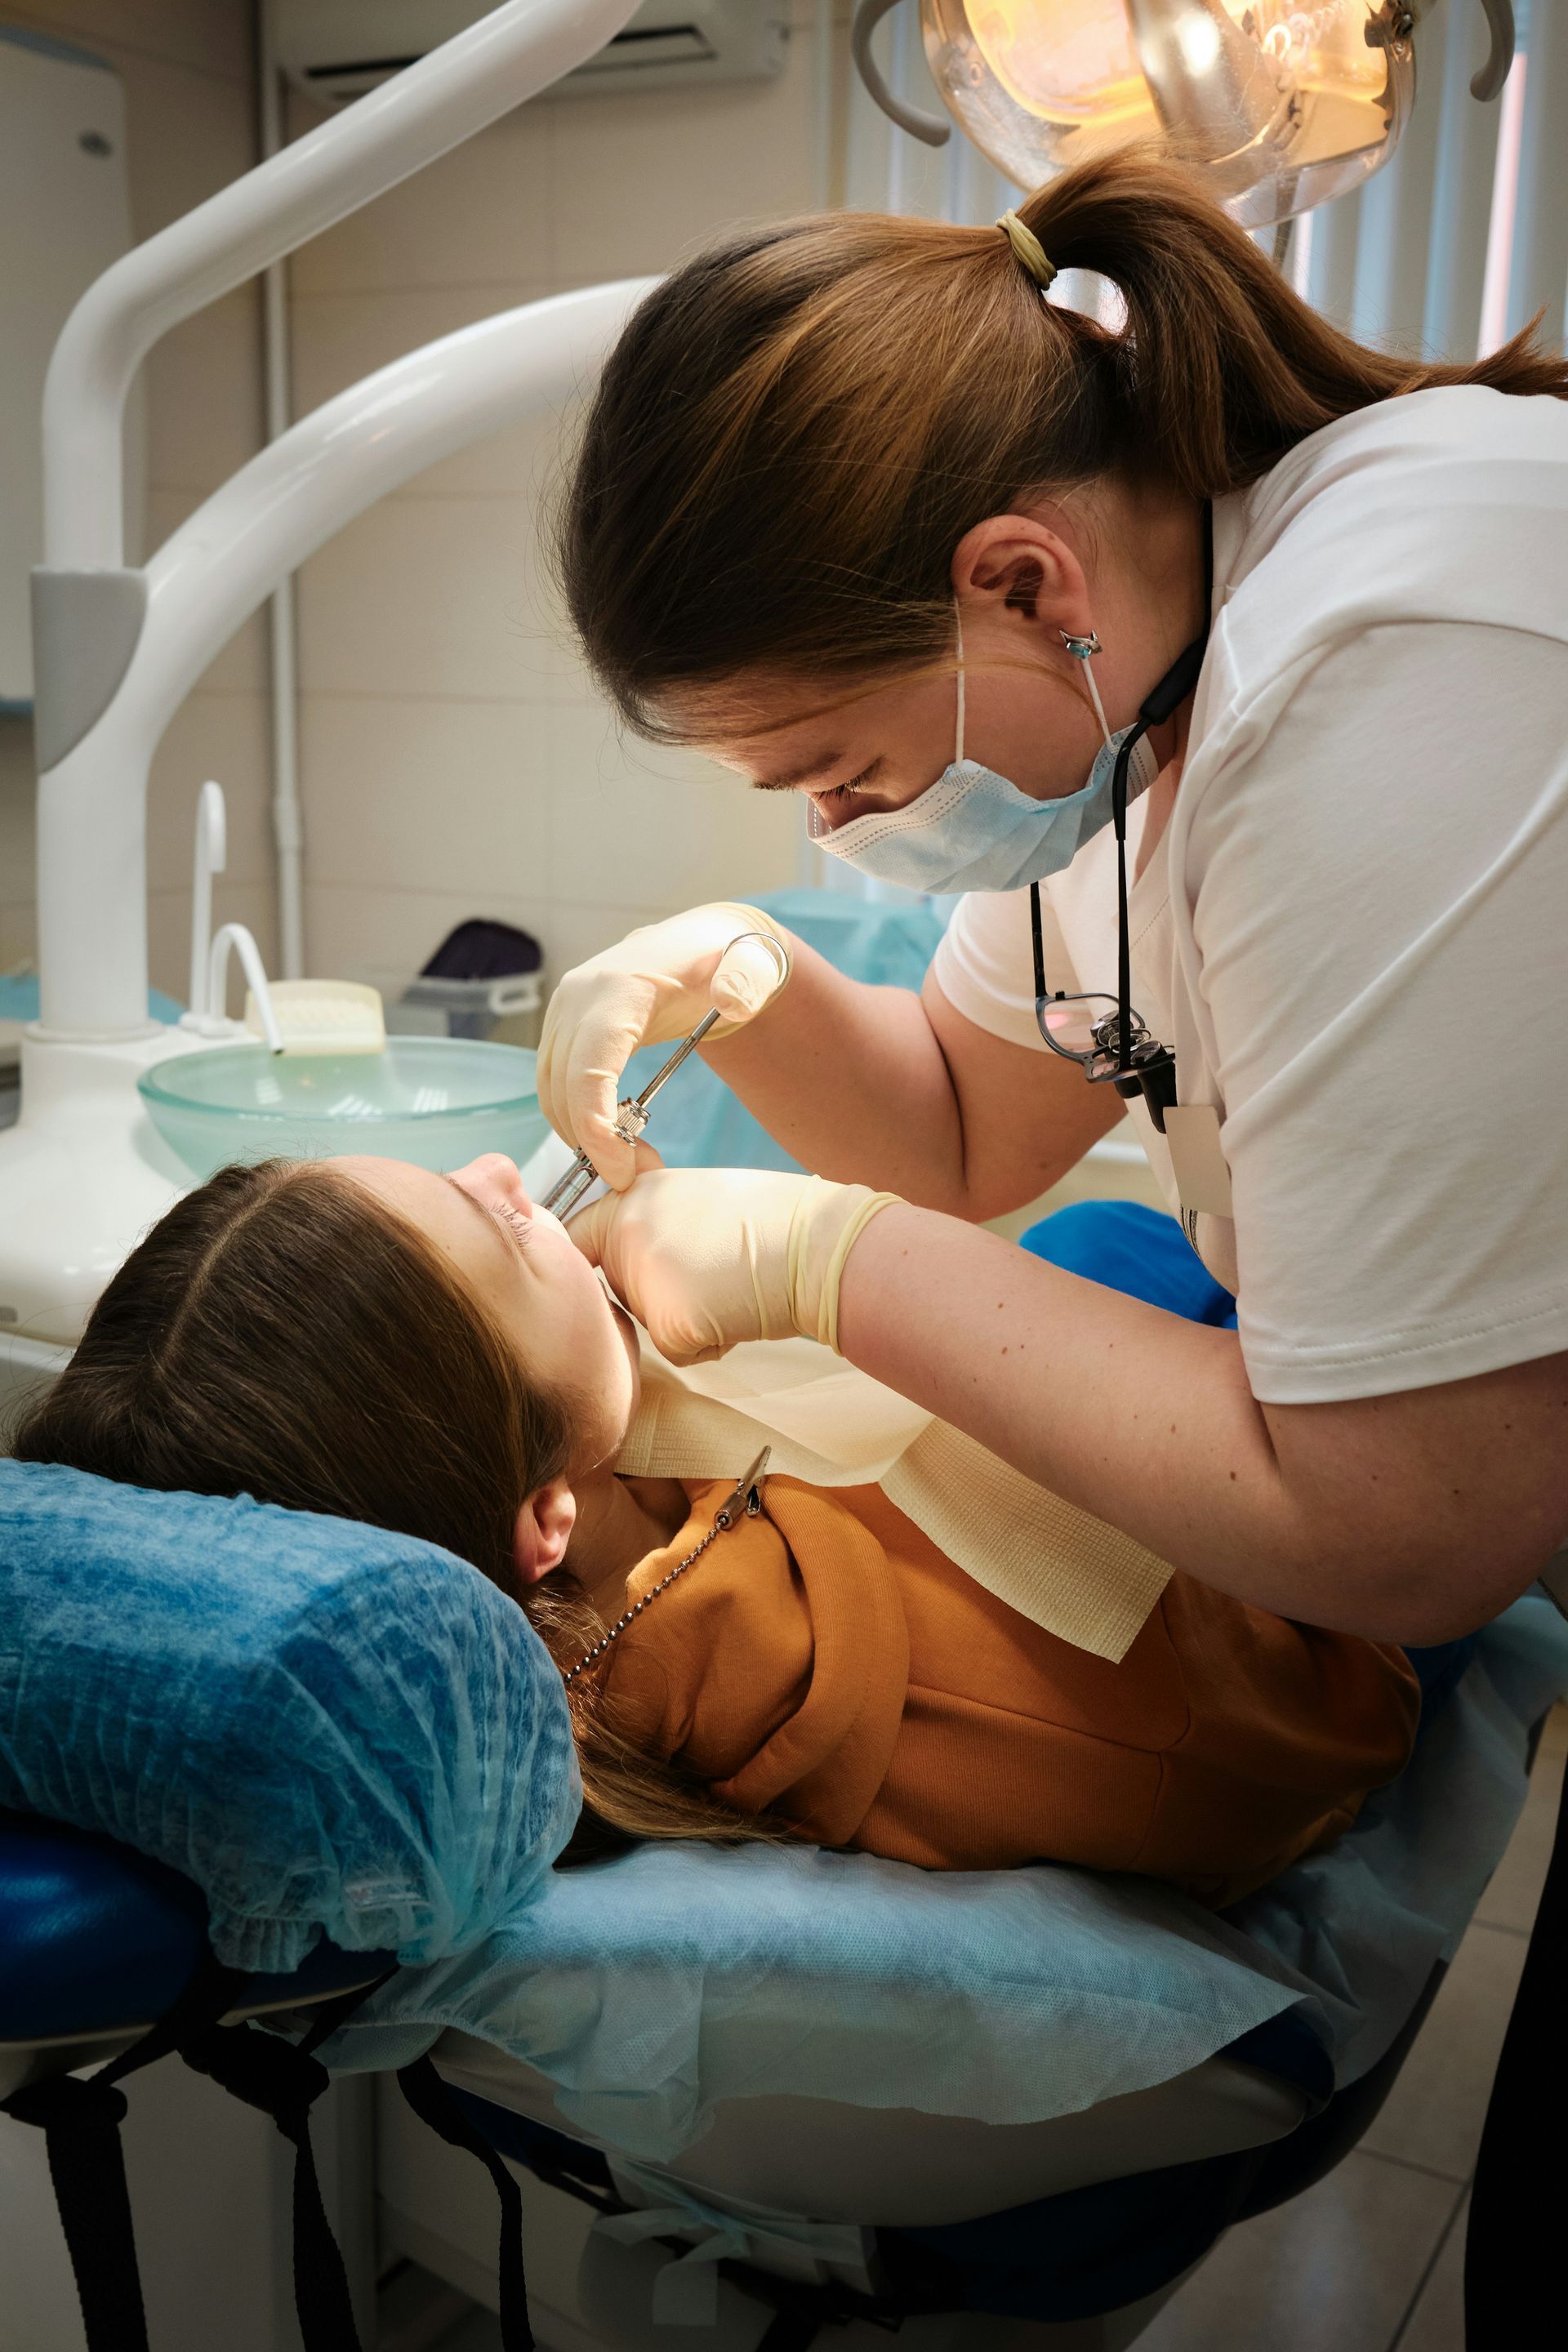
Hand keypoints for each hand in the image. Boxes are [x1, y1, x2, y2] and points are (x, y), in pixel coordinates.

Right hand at [536, 905, 789, 1190]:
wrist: (700, 944)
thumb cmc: (725, 961)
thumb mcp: (751, 967)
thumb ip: (748, 981)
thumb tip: (734, 1000)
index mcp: (618, 989)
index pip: (587, 1069)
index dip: (595, 1127)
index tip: (621, 1173)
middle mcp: (578, 997)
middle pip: (561, 1087)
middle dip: (588, 1142)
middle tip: (631, 1178)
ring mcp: (564, 1011)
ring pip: (551, 1089)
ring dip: (579, 1134)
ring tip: (627, 1163)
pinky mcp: (563, 1026)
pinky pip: (556, 1082)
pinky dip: (576, 1116)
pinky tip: (614, 1138)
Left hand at [567, 1167, 899, 1363]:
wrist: (820, 1246)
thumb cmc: (774, 1221)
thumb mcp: (698, 1195)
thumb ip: (655, 1216)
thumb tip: (622, 1242)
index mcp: (633, 1195)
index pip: (576, 1237)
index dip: (590, 1262)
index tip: (613, 1271)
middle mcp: (627, 1231)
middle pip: (619, 1289)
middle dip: (657, 1295)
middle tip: (714, 1269)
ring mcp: (643, 1277)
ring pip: (650, 1322)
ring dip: (687, 1318)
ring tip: (732, 1284)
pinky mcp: (668, 1323)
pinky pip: (677, 1352)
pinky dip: (710, 1345)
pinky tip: (740, 1311)